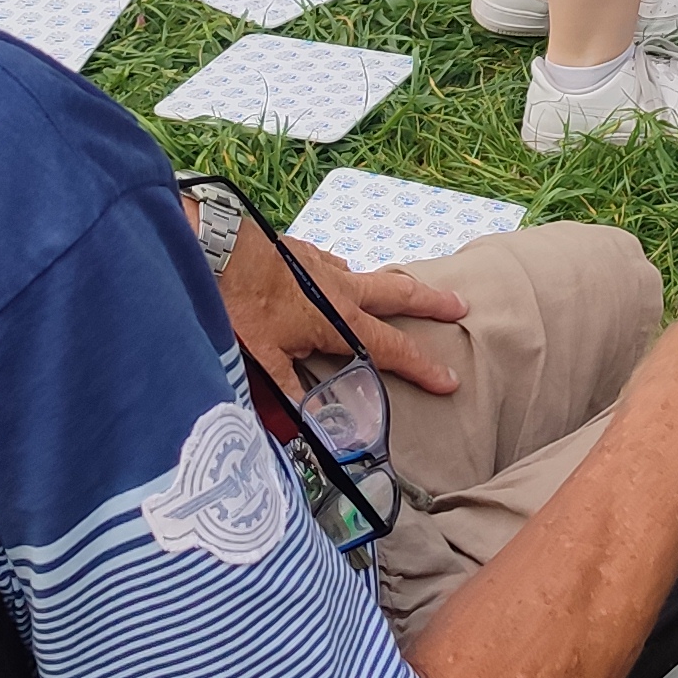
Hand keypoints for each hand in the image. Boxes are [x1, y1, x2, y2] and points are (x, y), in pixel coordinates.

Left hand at [207, 216, 469, 399]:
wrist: (217, 249)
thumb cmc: (241, 306)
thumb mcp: (263, 360)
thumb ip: (290, 392)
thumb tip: (311, 428)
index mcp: (339, 321)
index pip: (391, 348)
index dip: (422, 367)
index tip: (449, 379)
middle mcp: (341, 289)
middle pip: (399, 294)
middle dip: (432, 303)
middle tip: (460, 305)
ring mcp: (323, 266)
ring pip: (369, 276)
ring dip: (391, 287)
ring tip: (402, 293)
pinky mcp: (302, 251)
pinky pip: (336, 264)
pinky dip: (347, 274)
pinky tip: (338, 276)